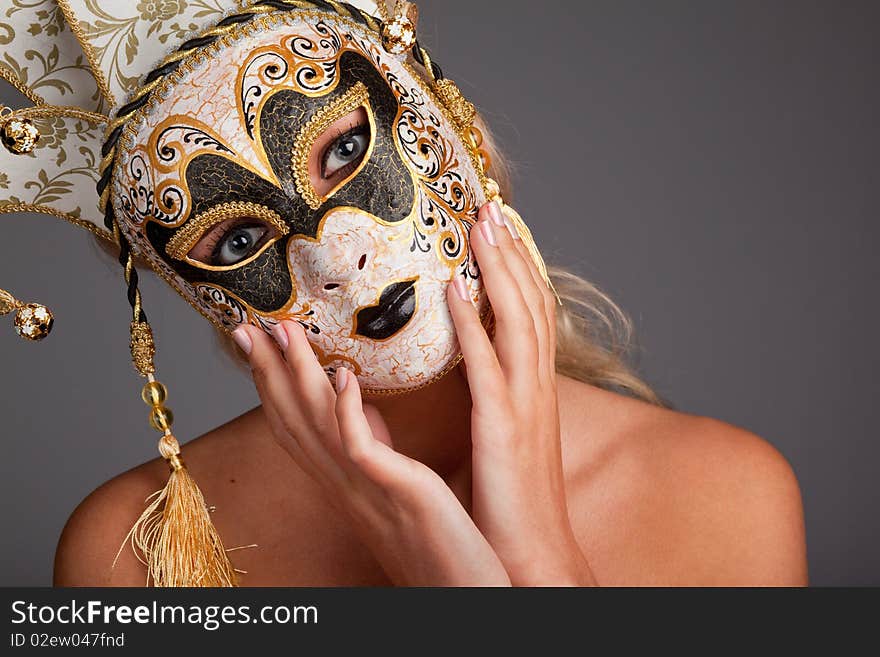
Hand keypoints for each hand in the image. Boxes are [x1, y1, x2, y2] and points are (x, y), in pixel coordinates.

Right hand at [232, 319, 509, 585]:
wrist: (463, 594)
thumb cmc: (440, 544)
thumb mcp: (397, 485)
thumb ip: (374, 451)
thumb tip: (360, 408)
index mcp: (345, 482)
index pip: (296, 427)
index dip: (271, 384)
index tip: (257, 342)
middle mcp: (345, 485)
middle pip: (294, 421)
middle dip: (267, 371)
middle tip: (245, 327)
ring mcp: (366, 489)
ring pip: (318, 427)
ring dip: (298, 376)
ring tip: (284, 331)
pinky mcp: (398, 492)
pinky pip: (362, 449)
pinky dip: (347, 410)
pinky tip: (341, 375)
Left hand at [447, 201, 596, 585]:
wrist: (533, 555)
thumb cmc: (512, 498)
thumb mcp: (504, 434)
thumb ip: (494, 395)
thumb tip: (473, 366)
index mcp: (534, 388)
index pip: (532, 312)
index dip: (520, 267)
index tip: (501, 228)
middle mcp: (536, 386)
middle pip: (531, 302)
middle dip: (512, 251)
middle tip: (492, 205)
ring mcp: (524, 404)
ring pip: (517, 321)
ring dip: (499, 268)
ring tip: (479, 224)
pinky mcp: (504, 428)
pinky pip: (487, 366)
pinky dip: (473, 323)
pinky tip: (454, 289)